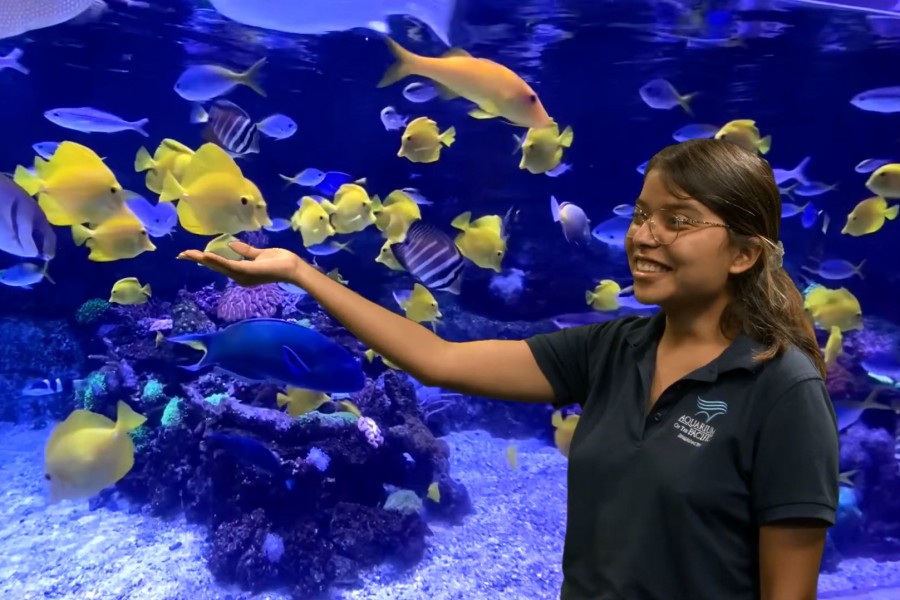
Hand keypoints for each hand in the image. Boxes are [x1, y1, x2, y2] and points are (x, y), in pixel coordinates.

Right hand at [177, 241, 305, 287]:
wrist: (292, 267)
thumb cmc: (280, 261)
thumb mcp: (259, 254)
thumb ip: (245, 251)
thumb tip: (231, 245)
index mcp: (240, 272)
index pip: (219, 264)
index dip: (205, 259)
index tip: (190, 254)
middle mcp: (239, 276)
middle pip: (214, 266)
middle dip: (198, 259)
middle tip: (181, 254)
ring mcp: (242, 275)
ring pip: (218, 266)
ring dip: (203, 259)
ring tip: (189, 254)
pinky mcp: (246, 271)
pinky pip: (229, 265)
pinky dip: (217, 260)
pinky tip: (206, 255)